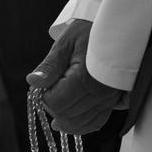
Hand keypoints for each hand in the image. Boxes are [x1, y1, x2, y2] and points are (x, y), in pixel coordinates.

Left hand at [26, 19, 123, 134]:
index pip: (56, 103)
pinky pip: (97, 121)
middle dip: (53, 107)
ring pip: (81, 123)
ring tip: (55, 108)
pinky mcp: (114, 100)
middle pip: (67, 116)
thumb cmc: (89, 31)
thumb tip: (33, 82)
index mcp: (84, 78)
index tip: (42, 86)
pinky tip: (69, 121)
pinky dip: (81, 125)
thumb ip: (50, 66)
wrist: (118, 26)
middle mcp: (99, 92)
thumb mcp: (66, 43)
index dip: (44, 98)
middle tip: (49, 92)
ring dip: (64, 119)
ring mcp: (108, 98)